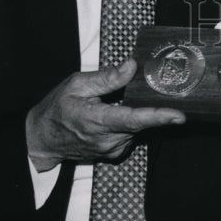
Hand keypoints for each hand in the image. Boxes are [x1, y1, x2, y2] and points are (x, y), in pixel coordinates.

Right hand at [25, 58, 184, 170]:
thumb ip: (107, 78)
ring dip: (137, 113)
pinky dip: (130, 122)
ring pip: (137, 129)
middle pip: (141, 123)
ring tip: (119, 99)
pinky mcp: (112, 154)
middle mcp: (107, 140)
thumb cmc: (57, 108)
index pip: (134, 120)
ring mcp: (110, 150)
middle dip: (149, 105)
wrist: (41, 139)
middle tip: (150, 88)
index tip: (179, 115)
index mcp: (98, 121)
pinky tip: (117, 110)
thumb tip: (132, 67)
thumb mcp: (77, 84)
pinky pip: (130, 134)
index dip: (158, 117)